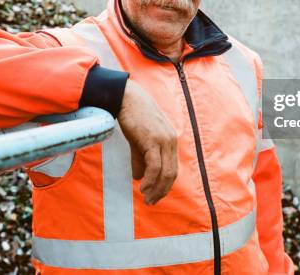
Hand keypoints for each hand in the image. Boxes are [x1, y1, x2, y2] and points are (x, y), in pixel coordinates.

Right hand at [117, 79, 177, 204]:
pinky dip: (150, 179)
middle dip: (162, 191)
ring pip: (165, 172)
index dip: (165, 185)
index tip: (155, 196)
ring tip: (147, 198)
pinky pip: (155, 166)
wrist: (126, 98)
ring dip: (156, 189)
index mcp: (170, 140)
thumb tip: (139, 178)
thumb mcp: (138, 140)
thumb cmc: (132, 116)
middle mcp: (171, 141)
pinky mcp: (153, 140)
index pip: (173, 168)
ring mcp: (164, 140)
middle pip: (172, 173)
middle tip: (151, 202)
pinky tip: (142, 187)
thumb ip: (140, 158)